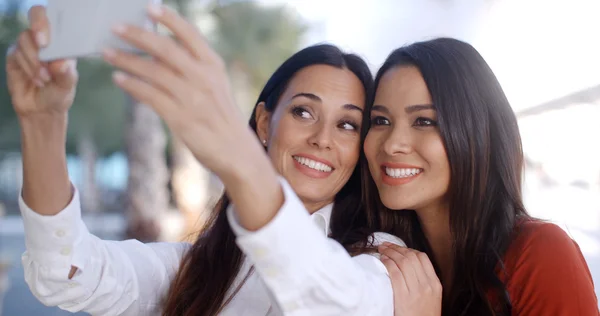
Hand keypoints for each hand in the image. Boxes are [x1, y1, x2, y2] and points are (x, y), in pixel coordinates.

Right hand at [6, 6, 77, 118]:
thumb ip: (66, 74)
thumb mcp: (67, 85)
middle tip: (43, 45)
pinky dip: (28, 68)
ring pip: (25, 39)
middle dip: (39, 27)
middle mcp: (45, 38)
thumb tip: (61, 64)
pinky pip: (17, 54)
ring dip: (35, 60)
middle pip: (36, 14)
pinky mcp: (15, 55)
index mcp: (62, 40)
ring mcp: (28, 44)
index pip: (57, 16)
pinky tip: (37, 80)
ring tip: (45, 79)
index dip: (51, 19)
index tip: (49, 38)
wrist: (42, 109)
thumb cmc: (59, 93)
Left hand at [103, 4, 255, 176]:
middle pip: (165, 49)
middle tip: (116, 27)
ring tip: (108, 52)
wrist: (235, 150)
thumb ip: (193, 67)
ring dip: (126, 60)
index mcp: (213, 66)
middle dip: (138, 35)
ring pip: (152, 71)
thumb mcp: (215, 85)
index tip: (149, 7)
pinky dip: (131, 85)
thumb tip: (157, 51)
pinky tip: (119, 79)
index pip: (190, 34)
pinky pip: (149, 96)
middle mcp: (203, 78)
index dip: (169, 19)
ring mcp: (191, 98)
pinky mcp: (180, 118)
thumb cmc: (221, 115)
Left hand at [379, 243, 441, 315]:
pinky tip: (383, 261)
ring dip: (390, 253)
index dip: (408, 249)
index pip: (423, 258)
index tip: (398, 248)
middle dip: (397, 248)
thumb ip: (424, 282)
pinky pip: (395, 274)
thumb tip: (408, 266)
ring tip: (382, 250)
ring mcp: (416, 291)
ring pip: (403, 263)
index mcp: (435, 284)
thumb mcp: (431, 298)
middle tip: (386, 245)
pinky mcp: (404, 297)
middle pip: (411, 257)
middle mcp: (427, 285)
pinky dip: (388, 264)